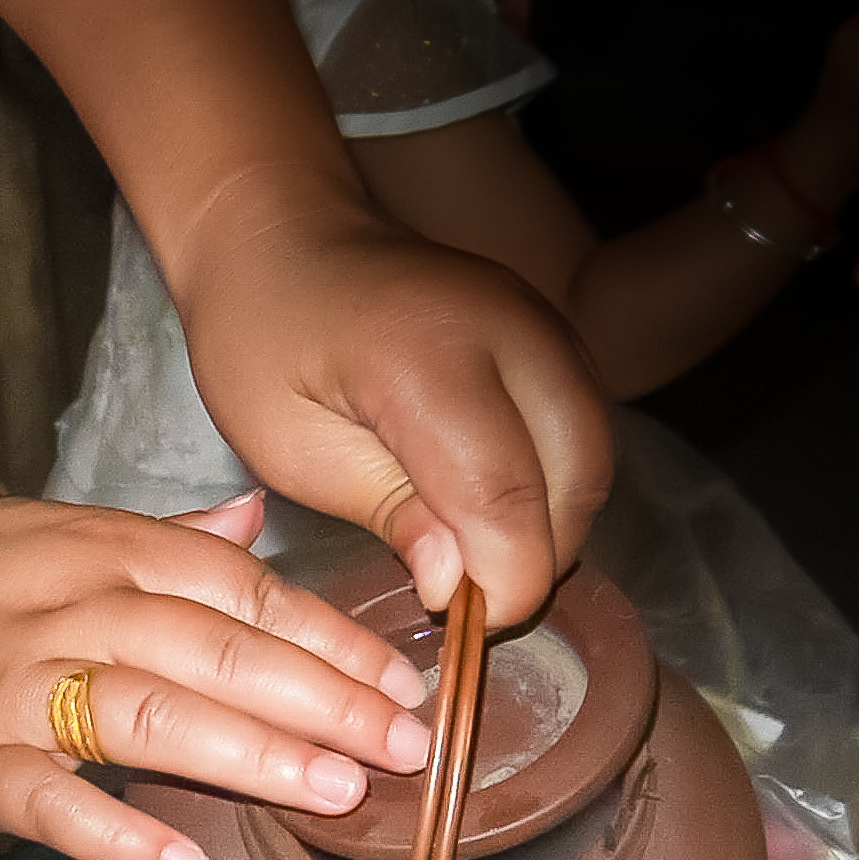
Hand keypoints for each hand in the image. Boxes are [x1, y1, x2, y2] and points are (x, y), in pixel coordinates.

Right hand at [0, 491, 432, 859]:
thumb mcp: (46, 536)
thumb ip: (157, 538)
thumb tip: (251, 519)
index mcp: (99, 551)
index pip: (238, 589)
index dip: (329, 637)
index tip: (406, 683)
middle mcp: (66, 608)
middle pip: (213, 650)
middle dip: (321, 698)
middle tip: (406, 747)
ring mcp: (13, 686)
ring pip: (147, 714)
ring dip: (248, 753)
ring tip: (333, 793)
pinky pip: (47, 797)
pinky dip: (110, 828)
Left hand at [162, 176, 615, 621]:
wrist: (285, 238)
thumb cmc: (264, 337)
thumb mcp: (292, 443)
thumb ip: (388, 510)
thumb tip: (460, 587)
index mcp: (427, 355)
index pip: (504, 496)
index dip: (500, 580)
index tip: (462, 621)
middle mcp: (510, 330)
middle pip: (574, 481)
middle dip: (534, 559)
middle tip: (468, 599)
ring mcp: (545, 326)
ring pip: (594, 461)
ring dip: (552, 526)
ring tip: (478, 557)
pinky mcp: (556, 337)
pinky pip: (584, 432)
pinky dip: (558, 487)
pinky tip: (497, 512)